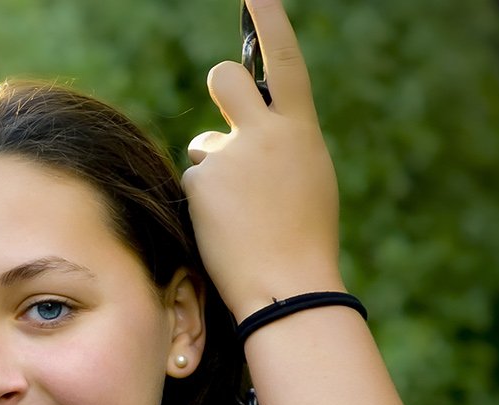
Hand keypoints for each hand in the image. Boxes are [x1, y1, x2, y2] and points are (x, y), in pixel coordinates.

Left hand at [181, 0, 344, 318]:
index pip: (284, 63)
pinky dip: (202, 205)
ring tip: (239, 213)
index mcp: (301, 130)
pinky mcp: (201, 183)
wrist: (288, 285)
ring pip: (204, 146)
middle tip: (226, 107)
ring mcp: (229, 157)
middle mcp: (265, 134)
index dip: (269, 24)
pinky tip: (223, 228)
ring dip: (213, 171)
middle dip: (220, 84)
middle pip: (224, 79)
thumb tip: (244, 129)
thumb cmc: (302, 237)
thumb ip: (279, 144)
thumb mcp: (305, 178)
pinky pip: (193, 182)